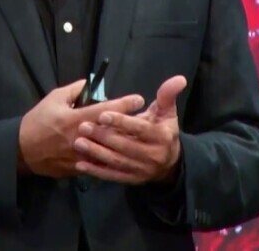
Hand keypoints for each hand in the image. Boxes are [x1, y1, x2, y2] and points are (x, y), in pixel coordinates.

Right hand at [18, 80, 144, 177]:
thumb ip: (75, 90)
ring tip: (134, 135)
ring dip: (122, 143)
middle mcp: (80, 139)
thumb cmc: (38, 120)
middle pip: (112, 132)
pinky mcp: (78, 169)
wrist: (22, 149)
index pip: (106, 110)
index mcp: (75, 119)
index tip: (138, 99)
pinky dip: (109, 157)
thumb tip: (93, 85)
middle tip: (142, 118)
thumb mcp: (54, 98)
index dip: (124, 104)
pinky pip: (98, 164)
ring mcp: (80, 157)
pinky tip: (118, 152)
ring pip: (108, 151)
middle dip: (129, 125)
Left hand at [72, 75, 186, 183]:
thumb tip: (179, 78)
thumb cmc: (163, 130)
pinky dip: (96, 171)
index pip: (140, 128)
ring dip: (96, 153)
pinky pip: (112, 176)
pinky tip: (80, 164)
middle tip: (83, 127)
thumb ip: (168, 95)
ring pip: (116, 161)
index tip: (103, 114)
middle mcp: (153, 156)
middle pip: (125, 146)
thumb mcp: (167, 112)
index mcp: (162, 136)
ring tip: (79, 143)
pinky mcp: (131, 180)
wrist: (169, 162)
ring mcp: (142, 170)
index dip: (121, 122)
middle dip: (103, 136)